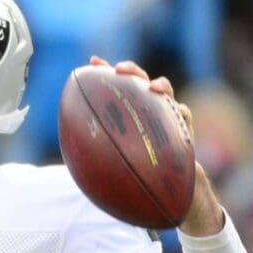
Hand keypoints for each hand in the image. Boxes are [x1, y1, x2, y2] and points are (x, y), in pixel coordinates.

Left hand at [89, 56, 224, 235]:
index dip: (104, 71)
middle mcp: (145, 109)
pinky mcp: (184, 128)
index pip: (114, 86)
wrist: (165, 190)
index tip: (92, 62)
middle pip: (139, 80)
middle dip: (130, 70)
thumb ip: (98, 153)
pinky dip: (181, 111)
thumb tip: (69, 155)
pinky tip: (178, 111)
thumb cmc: (135, 174)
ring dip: (159, 84)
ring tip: (152, 88)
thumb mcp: (112, 162)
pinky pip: (184, 115)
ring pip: (164, 90)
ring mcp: (166, 115)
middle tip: (119, 71)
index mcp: (126, 111)